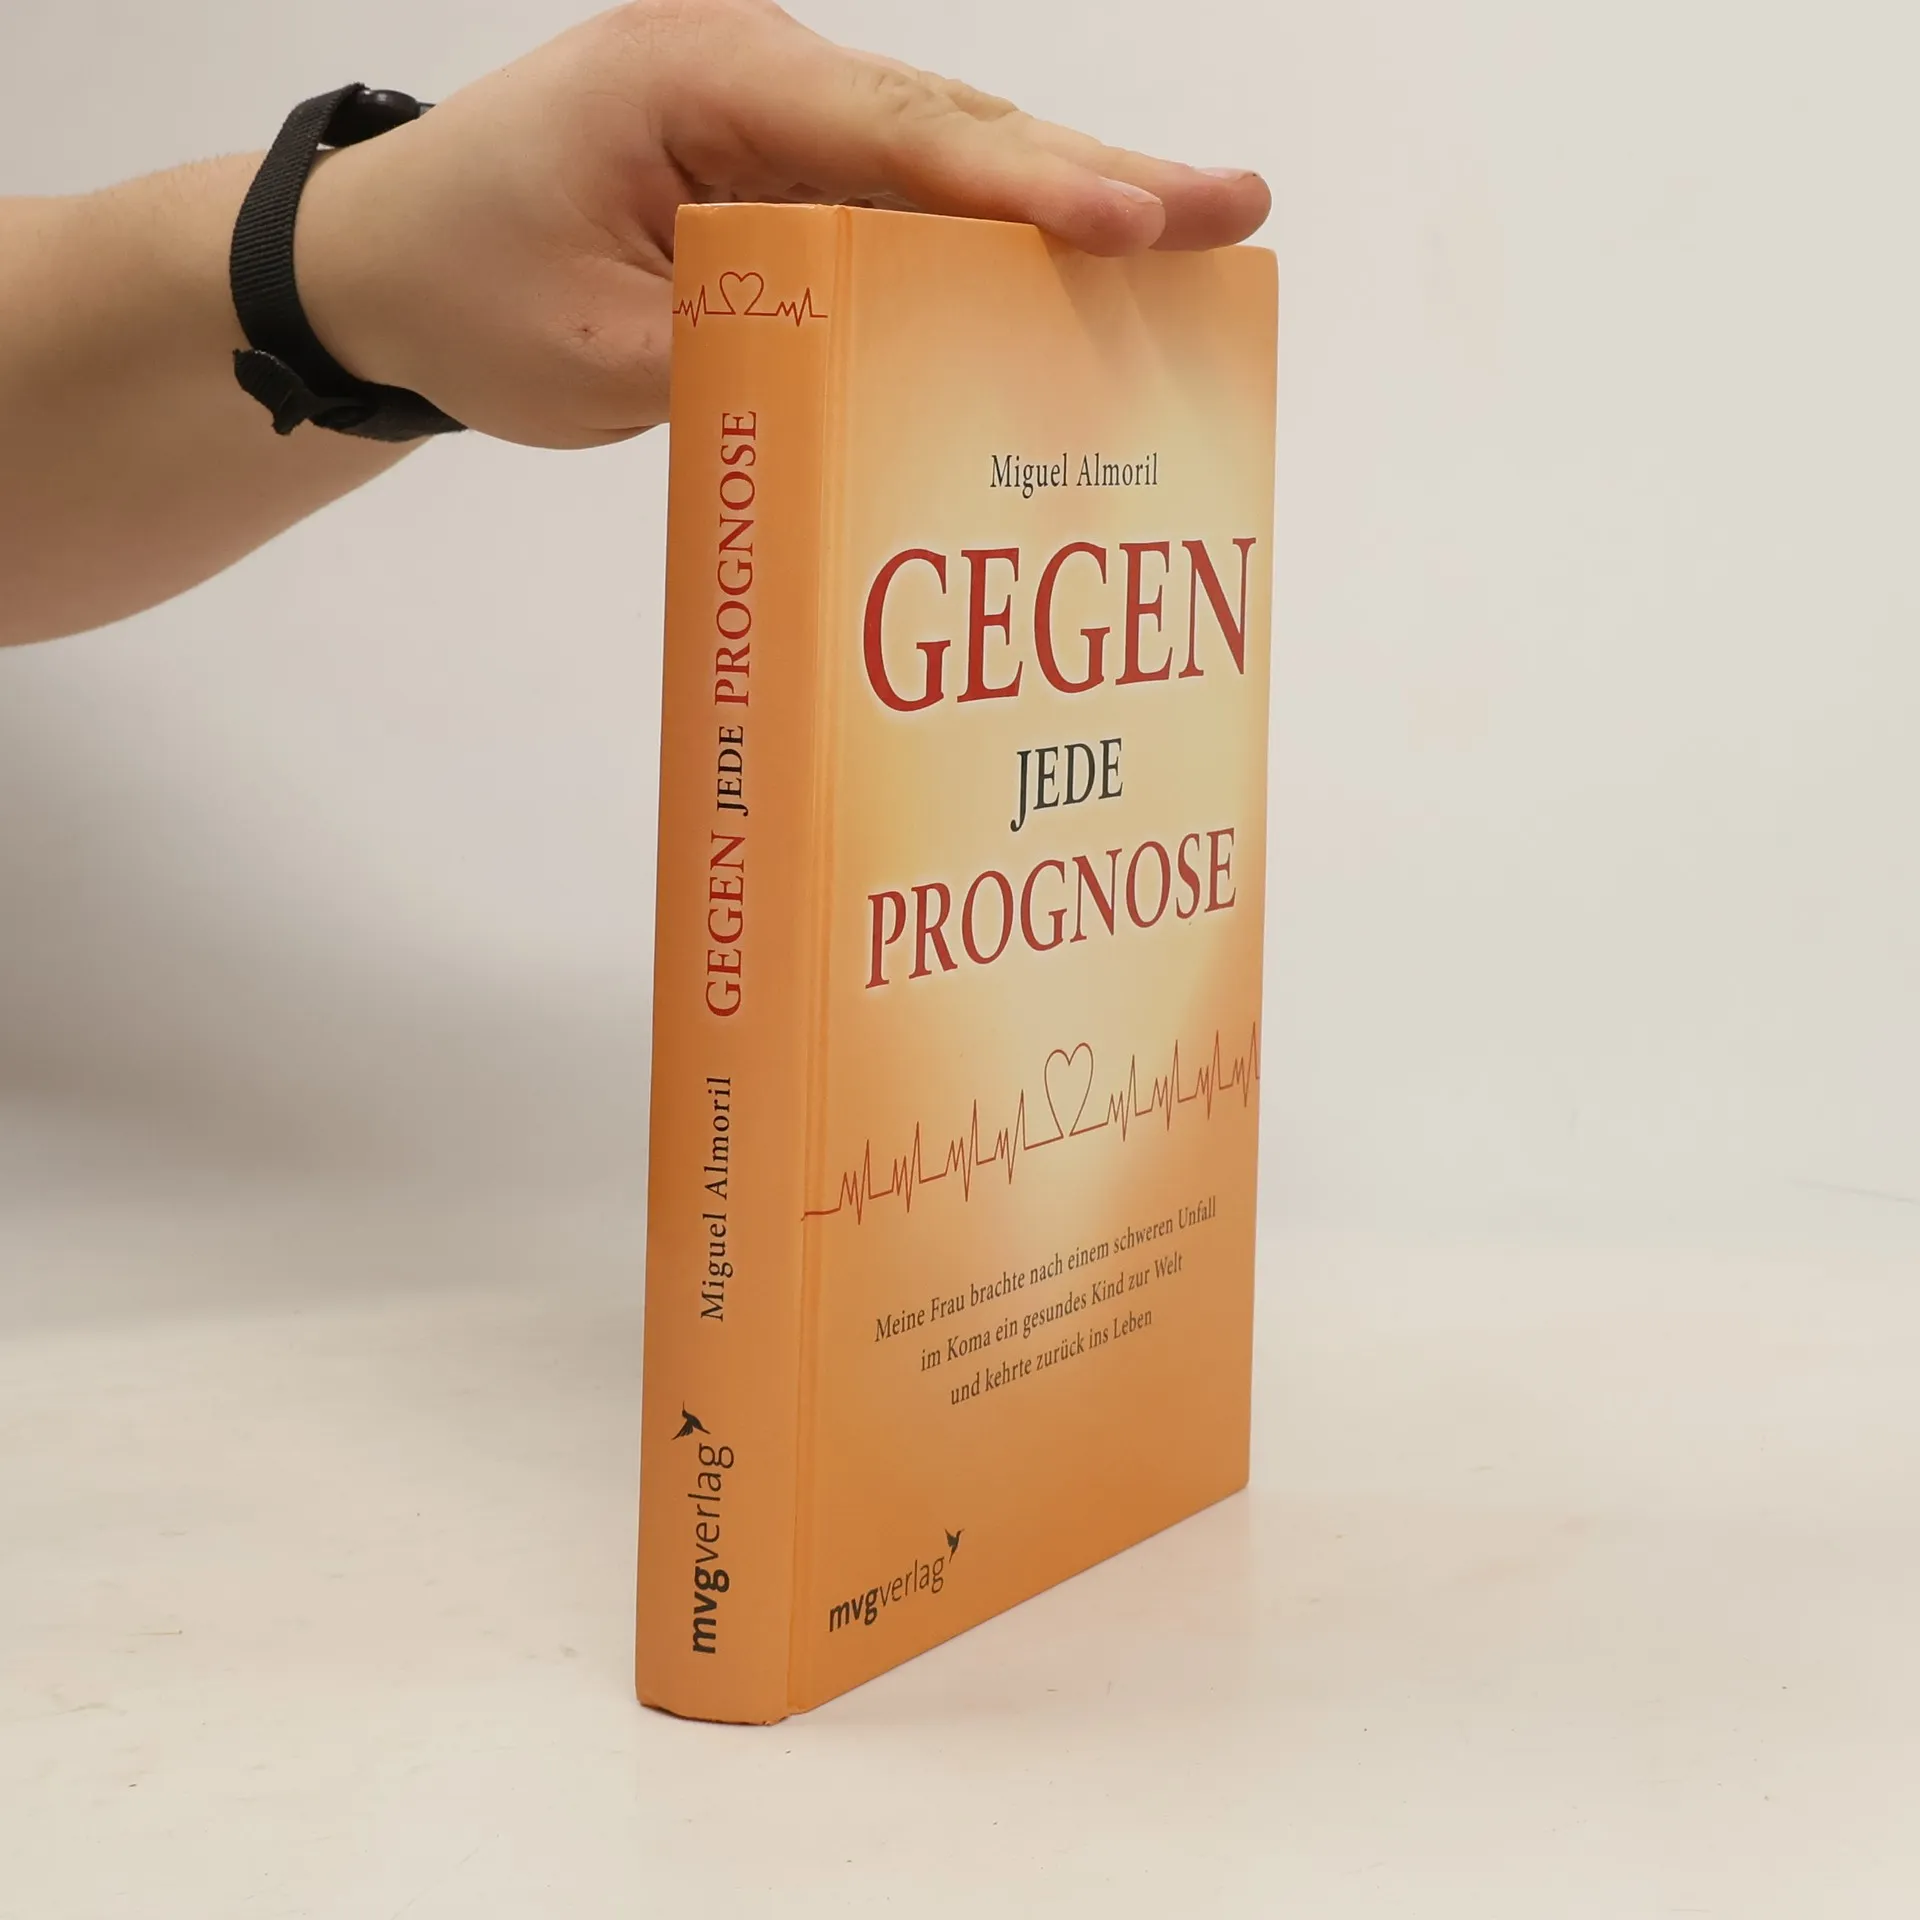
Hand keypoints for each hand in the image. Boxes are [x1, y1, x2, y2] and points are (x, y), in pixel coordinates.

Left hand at [296, 0, 1269, 447]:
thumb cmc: (462, 281)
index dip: (1019, 185)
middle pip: (951, 128)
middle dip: (1094, 176)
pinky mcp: (784, 179)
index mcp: (698, 80)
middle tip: (1231, 208)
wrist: (386, 259)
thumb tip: (873, 386)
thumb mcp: (584, 351)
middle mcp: (756, 78)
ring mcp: (776, 125)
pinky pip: (906, 208)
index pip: (887, 134)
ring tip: (1194, 239)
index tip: (1129, 220)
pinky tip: (1080, 282)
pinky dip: (993, 245)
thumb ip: (729, 360)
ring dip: (1066, 205)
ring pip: (945, 163)